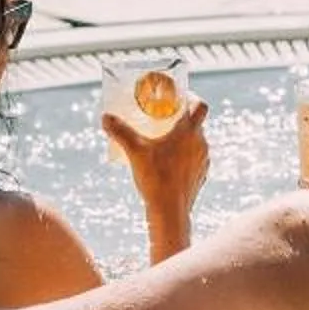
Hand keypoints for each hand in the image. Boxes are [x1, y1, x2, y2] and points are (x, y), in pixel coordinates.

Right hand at [104, 95, 209, 221]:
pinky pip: (194, 158)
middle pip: (196, 123)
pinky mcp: (201, 176)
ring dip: (183, 138)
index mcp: (189, 131)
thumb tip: (105, 117)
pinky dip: (184, 155)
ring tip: (163, 141)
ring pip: (196, 141)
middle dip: (180, 118)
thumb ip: (120, 131)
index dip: (190, 97)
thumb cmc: (155, 178)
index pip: (199, 105)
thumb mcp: (134, 151)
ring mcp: (203, 161)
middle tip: (162, 118)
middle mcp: (201, 144)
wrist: (170, 212)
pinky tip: (168, 162)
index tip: (176, 98)